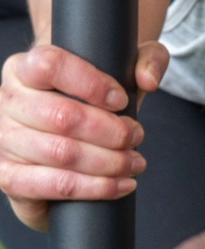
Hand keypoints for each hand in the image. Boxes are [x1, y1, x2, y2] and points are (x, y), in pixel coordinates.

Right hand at [0, 39, 167, 231]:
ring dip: (110, 163)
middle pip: (63, 116)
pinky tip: (121, 185)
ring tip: (135, 162)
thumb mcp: (117, 75)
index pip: (50, 65)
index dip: (92, 84)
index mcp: (22, 69)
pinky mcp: (11, 177)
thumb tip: (147, 80)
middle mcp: (7, 101)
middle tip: (136, 137)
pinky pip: (58, 185)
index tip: (122, 100)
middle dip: (112, 132)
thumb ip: (144, 60)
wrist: (58, 150)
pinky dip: (97, 188)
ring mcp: (5, 140)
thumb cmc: (88, 107)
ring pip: (63, 154)